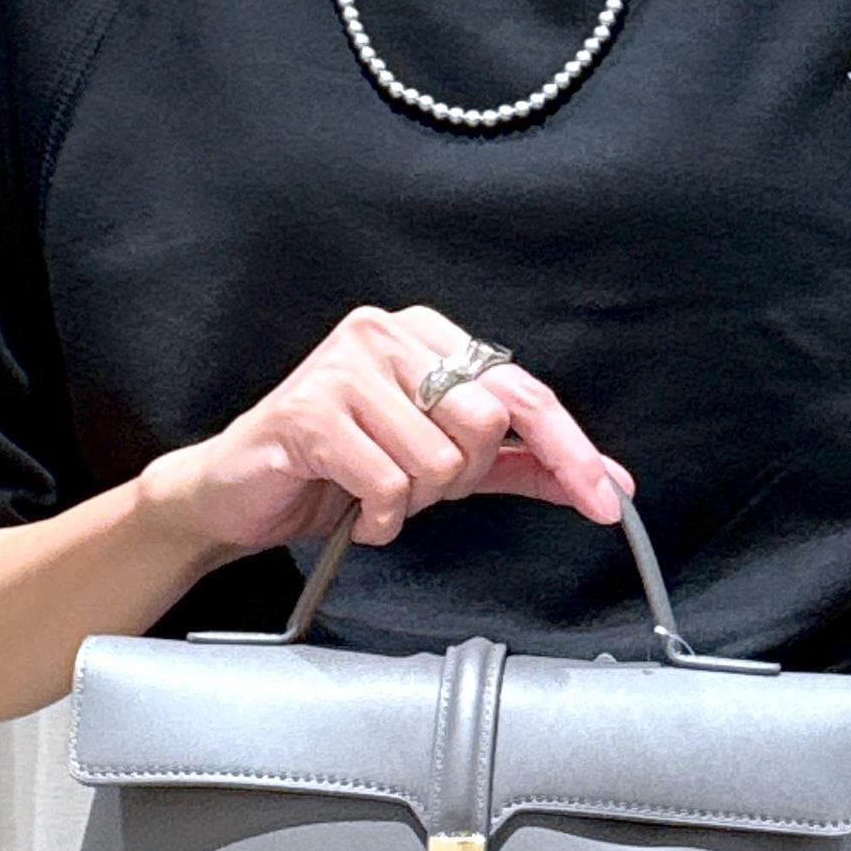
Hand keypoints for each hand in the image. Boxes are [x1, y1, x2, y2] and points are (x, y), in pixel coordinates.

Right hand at [137, 302, 636, 558]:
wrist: (240, 494)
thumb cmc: (339, 469)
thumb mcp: (444, 466)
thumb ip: (521, 464)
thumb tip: (604, 481)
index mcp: (428, 336)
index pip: (523, 391)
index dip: (570, 450)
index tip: (609, 498)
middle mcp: (387, 334)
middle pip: (484, 423)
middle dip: (458, 478)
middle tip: (412, 485)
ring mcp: (344, 366)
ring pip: (436, 459)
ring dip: (409, 501)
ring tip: (371, 492)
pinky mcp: (309, 411)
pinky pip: (386, 483)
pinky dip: (376, 517)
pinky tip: (349, 507)